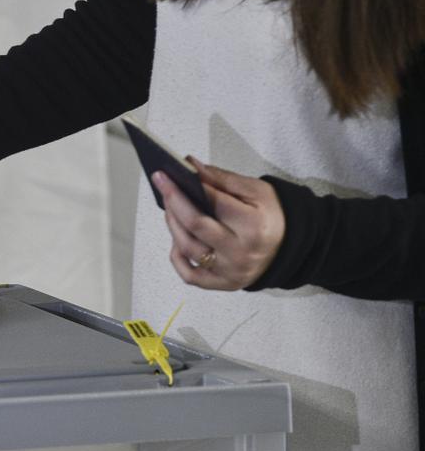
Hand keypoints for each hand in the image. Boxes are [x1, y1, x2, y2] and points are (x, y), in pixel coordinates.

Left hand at [152, 157, 284, 289]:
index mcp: (253, 225)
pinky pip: (190, 275)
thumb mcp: (255, 191)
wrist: (289, 247)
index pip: (212, 202)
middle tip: (161, 183)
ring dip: (172, 224)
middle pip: (195, 226)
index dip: (186, 186)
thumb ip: (221, 178)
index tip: (167, 173)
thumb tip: (190, 165)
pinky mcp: (222, 284)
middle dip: (173, 201)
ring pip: (188, 248)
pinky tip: (176, 239)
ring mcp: (230, 272)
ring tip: (169, 206)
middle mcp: (241, 252)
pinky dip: (177, 258)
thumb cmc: (270, 216)